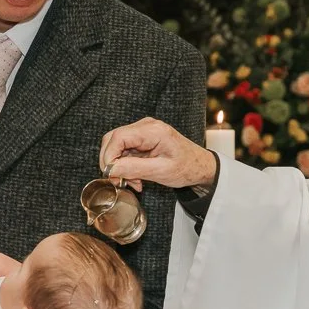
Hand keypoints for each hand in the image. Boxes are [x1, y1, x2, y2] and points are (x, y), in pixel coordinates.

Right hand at [99, 117, 215, 190]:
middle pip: (113, 139)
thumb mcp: (161, 171)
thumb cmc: (187, 167)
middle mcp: (145, 126)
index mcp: (153, 130)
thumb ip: (134, 168)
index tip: (110, 174)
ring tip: (133, 182)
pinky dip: (125, 166)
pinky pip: (124, 151)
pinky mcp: (141, 139)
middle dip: (112, 162)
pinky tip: (136, 177)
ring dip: (119, 166)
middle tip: (120, 181)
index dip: (109, 156)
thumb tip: (110, 169)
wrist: (199, 166)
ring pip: (116, 146)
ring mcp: (142, 131)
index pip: (118, 137)